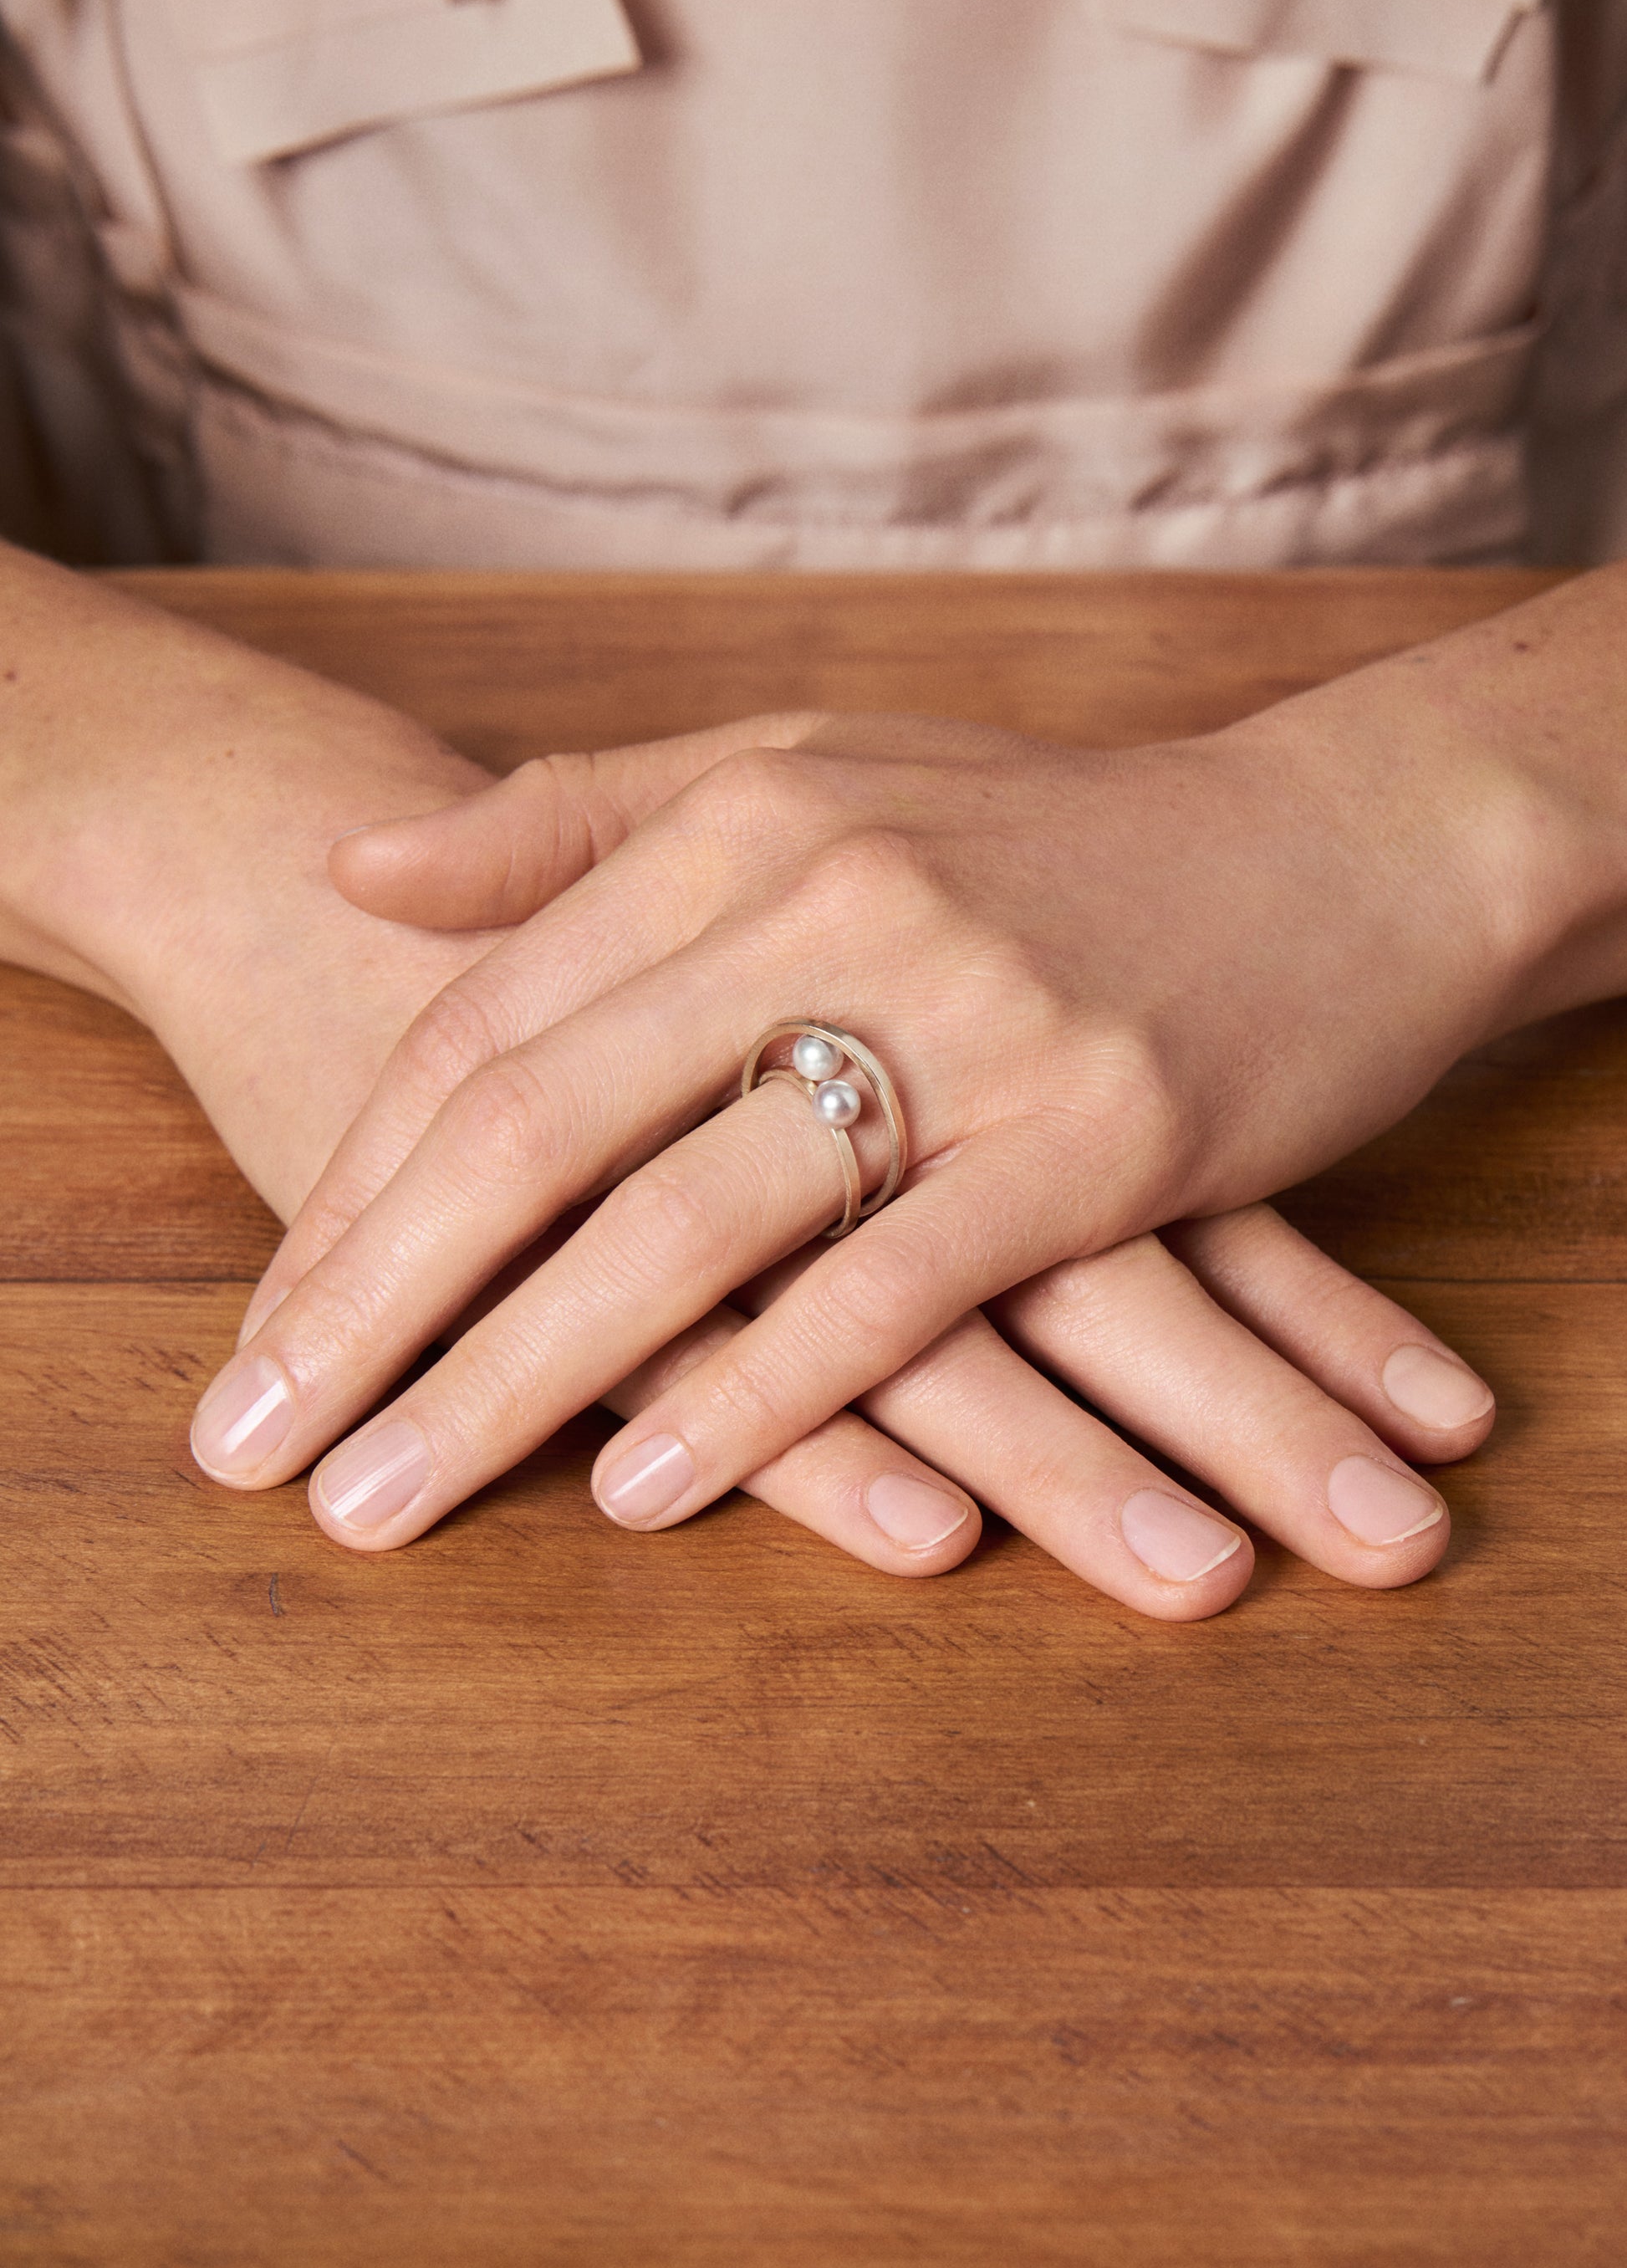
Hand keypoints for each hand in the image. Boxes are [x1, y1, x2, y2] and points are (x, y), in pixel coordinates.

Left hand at [195, 693, 1514, 1613]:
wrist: (1344, 849)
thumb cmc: (1053, 833)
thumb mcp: (808, 765)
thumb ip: (580, 817)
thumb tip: (358, 868)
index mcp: (743, 817)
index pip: (488, 1020)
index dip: (355, 1186)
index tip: (264, 1327)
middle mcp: (833, 900)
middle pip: (540, 1124)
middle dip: (372, 1303)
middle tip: (249, 1449)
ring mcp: (970, 1019)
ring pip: (687, 1222)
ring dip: (514, 1381)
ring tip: (381, 1502)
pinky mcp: (1098, 1135)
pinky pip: (890, 1290)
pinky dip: (757, 1398)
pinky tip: (638, 1493)